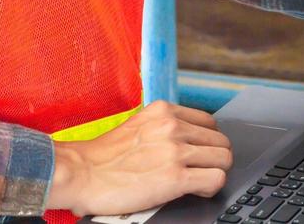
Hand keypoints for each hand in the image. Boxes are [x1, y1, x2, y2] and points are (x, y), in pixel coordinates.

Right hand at [46, 101, 232, 216]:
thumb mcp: (137, 126)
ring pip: (224, 158)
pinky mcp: (175, 177)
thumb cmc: (102, 157)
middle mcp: (172, 126)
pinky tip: (198, 191)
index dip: (206, 141)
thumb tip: (186, 139)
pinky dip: (211, 188)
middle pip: (220, 140)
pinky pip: (216, 179)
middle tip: (200, 171)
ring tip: (198, 182)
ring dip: (215, 172)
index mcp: (164, 111)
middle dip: (213, 158)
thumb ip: (162, 126)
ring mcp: (175, 151)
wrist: (79, 174)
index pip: (209, 122)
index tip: (199, 154)